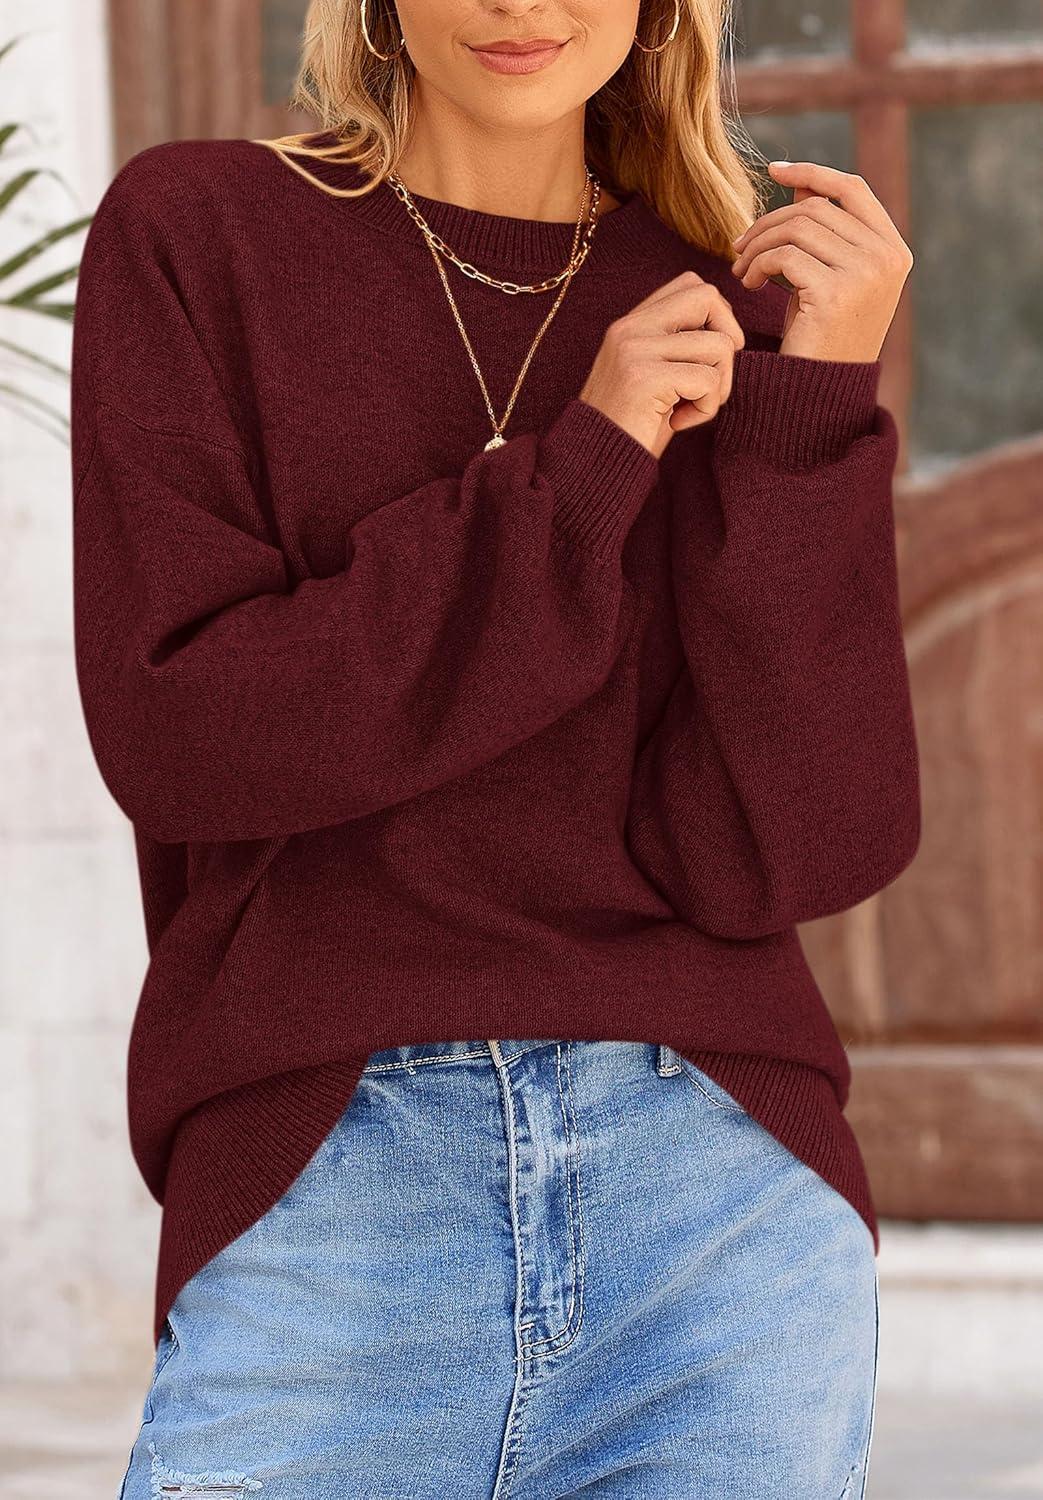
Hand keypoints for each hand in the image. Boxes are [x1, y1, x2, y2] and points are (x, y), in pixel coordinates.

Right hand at [579, 270, 744, 459]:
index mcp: (631, 324)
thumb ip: (678, 347)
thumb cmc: (630, 427)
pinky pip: (708, 380)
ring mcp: (635, 350)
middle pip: (708, 296)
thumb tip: (731, 333)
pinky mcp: (644, 378)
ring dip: (719, 385)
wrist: (591, 464)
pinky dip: (706, 408)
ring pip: (719, 344)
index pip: (690, 284)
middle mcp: (630, 328)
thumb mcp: (653, 376)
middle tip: (713, 377)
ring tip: (691, 407)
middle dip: (729, 337)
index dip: (716, 315)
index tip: (708, 355)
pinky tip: (680, 422)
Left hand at [729, 160, 913, 362]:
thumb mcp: (826, 277)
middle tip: (738, 246)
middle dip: (768, 222)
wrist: (818, 394)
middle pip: (816, 208)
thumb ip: (822, 232)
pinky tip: (747, 282)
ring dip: (757, 244)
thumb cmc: (819, 337)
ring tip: (741, 269)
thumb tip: (799, 180)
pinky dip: (756, 264)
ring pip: (797, 227)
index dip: (812, 172)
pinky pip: (784, 255)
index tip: (773, 170)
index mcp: (893, 250)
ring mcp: (866, 274)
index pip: (852, 188)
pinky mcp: (836, 293)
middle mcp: (887, 258)